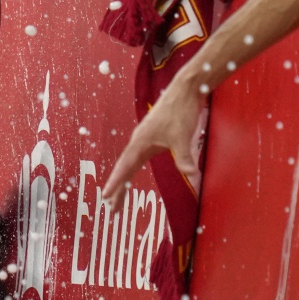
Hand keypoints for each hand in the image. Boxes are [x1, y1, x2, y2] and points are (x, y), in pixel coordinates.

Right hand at [102, 72, 203, 200]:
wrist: (184, 91)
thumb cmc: (179, 112)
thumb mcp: (182, 137)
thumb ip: (184, 159)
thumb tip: (192, 176)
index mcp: (140, 142)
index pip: (125, 167)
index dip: (115, 183)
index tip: (106, 197)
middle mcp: (139, 141)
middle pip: (124, 169)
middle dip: (118, 188)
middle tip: (111, 208)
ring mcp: (145, 138)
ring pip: (130, 164)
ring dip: (124, 180)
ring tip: (118, 197)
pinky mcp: (154, 136)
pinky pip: (138, 158)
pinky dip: (132, 170)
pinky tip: (132, 173)